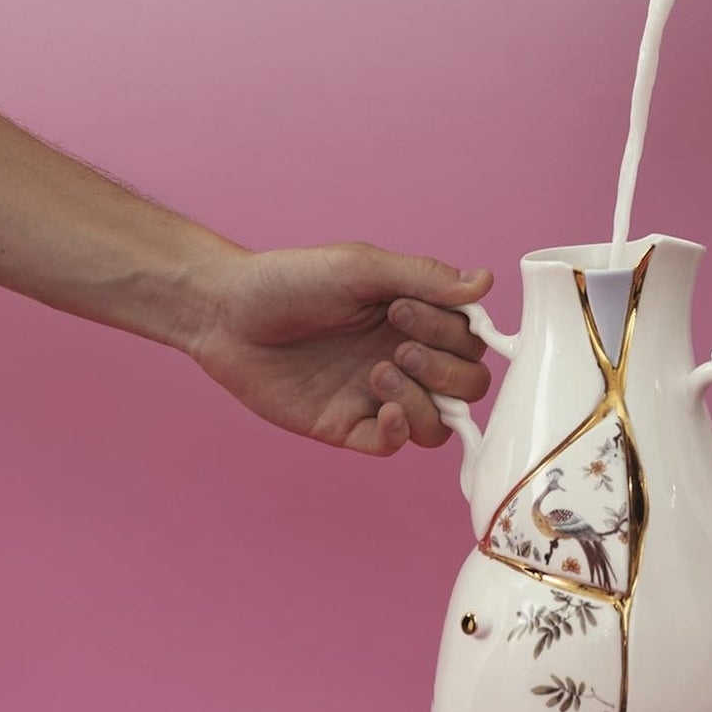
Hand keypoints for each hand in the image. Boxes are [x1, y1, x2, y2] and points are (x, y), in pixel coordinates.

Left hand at [188, 245, 493, 456]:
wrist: (226, 313)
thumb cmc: (291, 280)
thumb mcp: (361, 267)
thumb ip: (424, 277)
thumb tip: (485, 282)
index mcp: (415, 319)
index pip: (471, 341)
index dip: (452, 333)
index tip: (401, 309)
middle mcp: (405, 359)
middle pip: (468, 387)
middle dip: (445, 370)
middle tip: (398, 346)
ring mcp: (377, 396)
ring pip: (439, 424)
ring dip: (425, 402)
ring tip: (379, 373)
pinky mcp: (347, 426)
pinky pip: (394, 445)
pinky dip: (401, 430)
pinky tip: (381, 406)